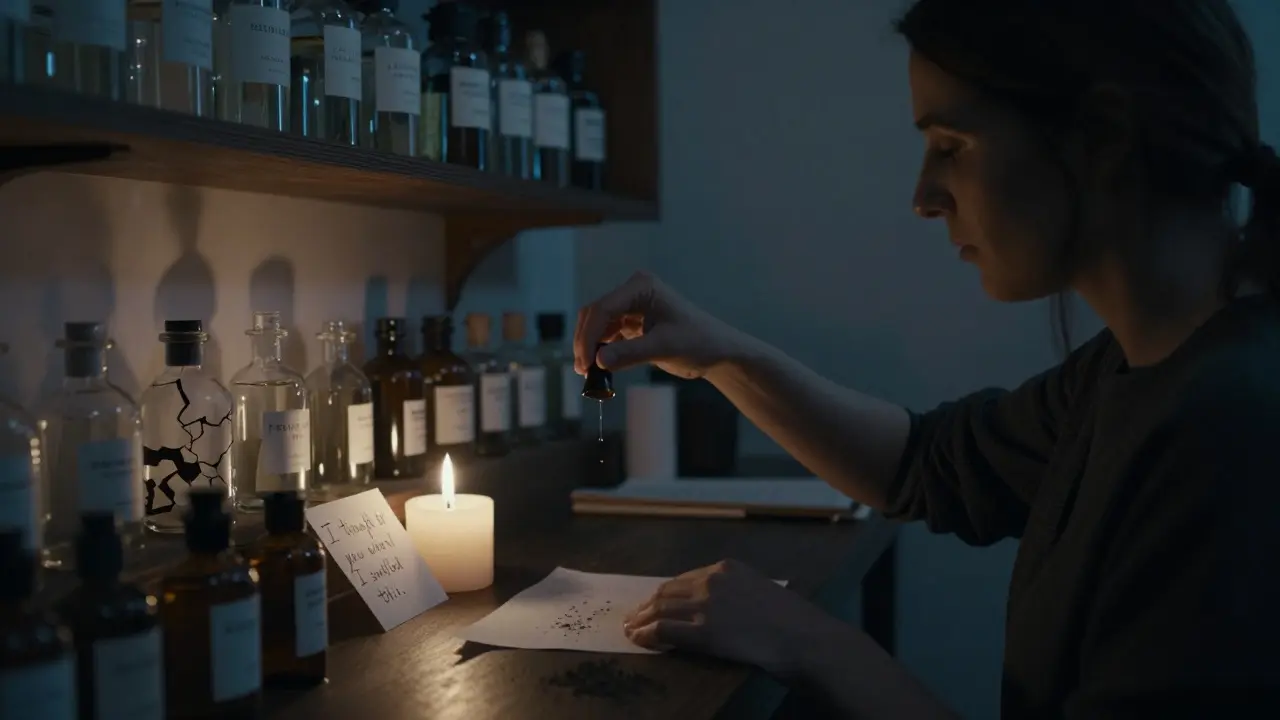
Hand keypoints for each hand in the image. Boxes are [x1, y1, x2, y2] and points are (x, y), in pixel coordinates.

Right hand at [573, 271, 744, 378]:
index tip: (586, 363)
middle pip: (595, 314)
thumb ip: (630, 353)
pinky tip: (598, 368)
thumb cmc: (698, 343)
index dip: (589, 336)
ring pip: (597, 325)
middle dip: (586, 342)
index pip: (604, 308)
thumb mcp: (664, 348)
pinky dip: (601, 350)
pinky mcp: (632, 322)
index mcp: (641, 287)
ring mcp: (631, 306)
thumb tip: (598, 361)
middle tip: (583, 371)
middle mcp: (633, 292)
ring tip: (588, 374)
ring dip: (591, 347)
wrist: (717, 351)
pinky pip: (607, 334)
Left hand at [622, 559, 830, 675]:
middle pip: (667, 591)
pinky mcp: (702, 631)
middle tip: (634, 616)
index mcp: (727, 567)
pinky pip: (664, 630)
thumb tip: (717, 607)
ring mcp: (706, 605)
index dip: (664, 593)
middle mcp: (712, 580)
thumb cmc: (791, 619)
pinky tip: (638, 639)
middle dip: (647, 605)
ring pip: (661, 609)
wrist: (801, 637)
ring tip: (631, 628)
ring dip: (642, 619)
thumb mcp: (760, 590)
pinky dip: (647, 634)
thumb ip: (736, 592)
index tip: (653, 602)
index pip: (684, 579)